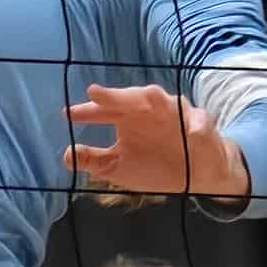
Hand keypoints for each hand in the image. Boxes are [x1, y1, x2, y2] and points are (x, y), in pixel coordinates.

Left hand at [62, 83, 247, 203]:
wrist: (195, 174)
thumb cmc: (154, 164)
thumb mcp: (120, 167)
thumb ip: (96, 160)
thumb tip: (66, 157)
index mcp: (128, 118)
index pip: (105, 111)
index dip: (87, 112)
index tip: (67, 114)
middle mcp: (149, 110)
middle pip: (130, 98)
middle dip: (114, 96)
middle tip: (94, 92)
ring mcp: (175, 115)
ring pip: (166, 102)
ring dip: (157, 99)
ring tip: (149, 95)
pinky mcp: (200, 125)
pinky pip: (199, 121)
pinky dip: (196, 124)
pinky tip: (191, 131)